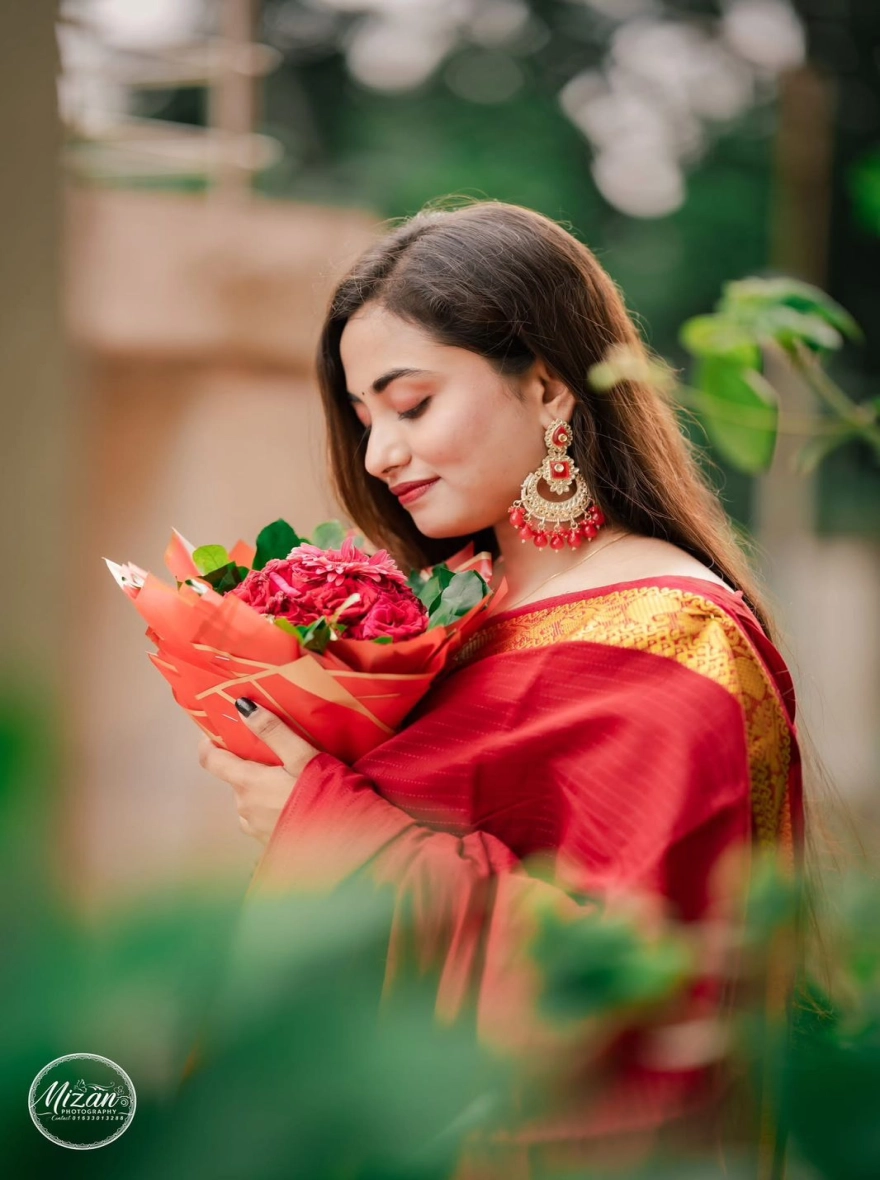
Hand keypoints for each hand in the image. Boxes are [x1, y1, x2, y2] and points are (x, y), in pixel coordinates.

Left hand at [197, 698, 320, 844]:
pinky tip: (293, 804)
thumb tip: (242, 707)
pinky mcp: (267, 843)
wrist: (346, 842)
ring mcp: (255, 828)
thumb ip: (273, 731)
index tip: (214, 733)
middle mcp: (244, 808)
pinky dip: (270, 807)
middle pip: (235, 778)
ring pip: (248, 799)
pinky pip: (260, 818)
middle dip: (248, 765)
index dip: (209, 743)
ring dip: (260, 788)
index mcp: (248, 784)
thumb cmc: (326, 795)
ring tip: (288, 780)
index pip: (211, 760)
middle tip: (273, 755)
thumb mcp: (303, 756)